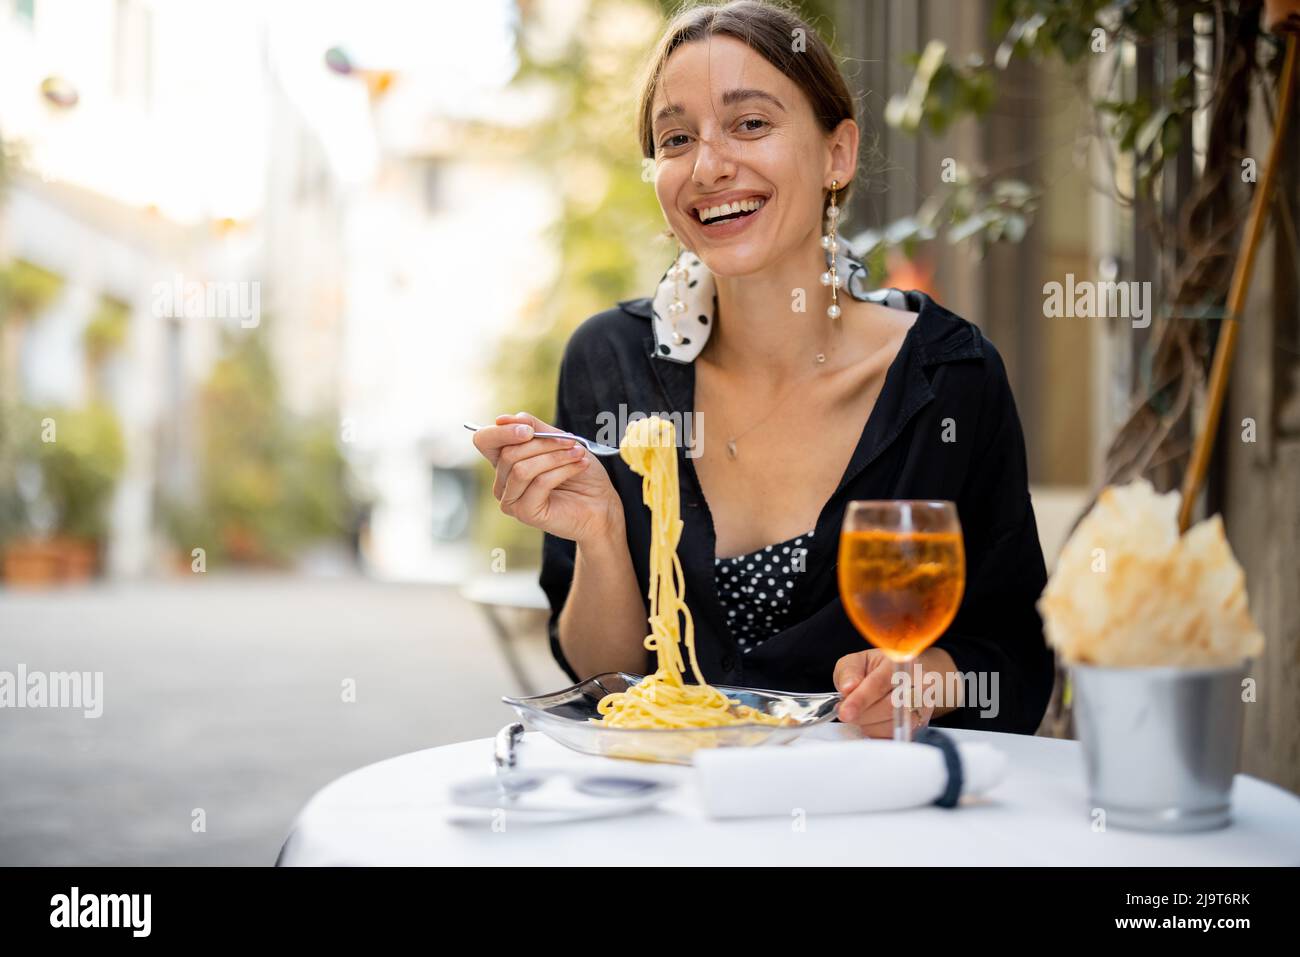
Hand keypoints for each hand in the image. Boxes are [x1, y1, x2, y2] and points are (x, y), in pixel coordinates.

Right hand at [472, 412, 623, 544]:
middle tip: (571, 441)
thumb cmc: (579, 471)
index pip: (484, 440)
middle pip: (508, 453)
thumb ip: (533, 428)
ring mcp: (511, 499)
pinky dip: (562, 471)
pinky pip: (538, 483)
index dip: (502, 432)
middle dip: (543, 443)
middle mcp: (503, 481)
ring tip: (578, 453)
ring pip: (521, 469)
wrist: (601, 503)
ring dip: (554, 457)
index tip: (529, 429)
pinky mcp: (525, 512)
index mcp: (505, 460)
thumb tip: (503, 419)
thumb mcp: (558, 440)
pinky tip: (579, 466)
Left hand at [832, 649, 933, 738]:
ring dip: (869, 723)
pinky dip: (877, 731)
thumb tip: (847, 689)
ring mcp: (924, 705)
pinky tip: (874, 719)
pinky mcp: (921, 724)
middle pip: (889, 707)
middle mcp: (919, 682)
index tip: (845, 712)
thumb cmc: (879, 669)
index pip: (880, 683)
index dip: (861, 699)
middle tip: (846, 711)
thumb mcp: (858, 661)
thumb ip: (849, 672)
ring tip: (863, 711)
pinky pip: (894, 736)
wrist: (907, 677)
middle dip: (862, 714)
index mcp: (901, 661)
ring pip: (892, 725)